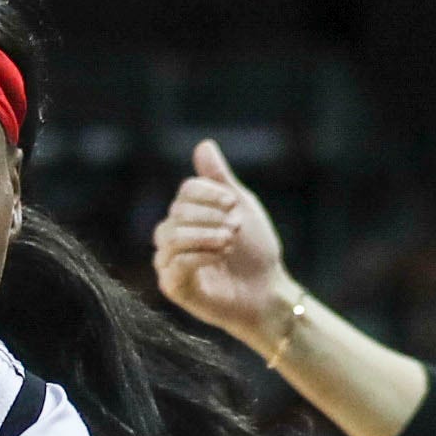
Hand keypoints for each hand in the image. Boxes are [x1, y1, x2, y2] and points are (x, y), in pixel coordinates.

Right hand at [151, 140, 295, 355]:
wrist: (266, 291)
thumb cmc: (255, 251)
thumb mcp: (241, 207)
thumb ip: (220, 180)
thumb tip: (203, 144)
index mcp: (188, 215)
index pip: (186, 191)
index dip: (209, 194)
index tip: (234, 204)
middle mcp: (172, 236)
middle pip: (177, 212)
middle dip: (211, 217)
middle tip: (236, 229)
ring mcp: (169, 263)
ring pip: (172, 236)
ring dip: (207, 235)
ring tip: (230, 242)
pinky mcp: (173, 287)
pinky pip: (175, 264)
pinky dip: (201, 255)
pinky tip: (221, 256)